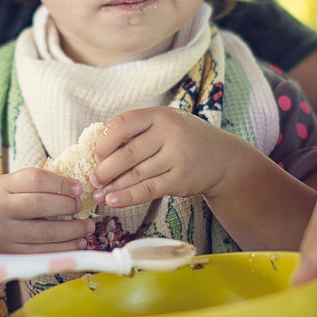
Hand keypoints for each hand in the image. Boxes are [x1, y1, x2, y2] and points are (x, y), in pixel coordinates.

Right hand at [0, 168, 92, 252]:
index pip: (35, 179)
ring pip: (45, 233)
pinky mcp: (12, 254)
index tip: (78, 188)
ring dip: (72, 230)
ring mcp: (6, 234)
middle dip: (67, 206)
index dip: (61, 183)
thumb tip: (70, 185)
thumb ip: (31, 183)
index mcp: (2, 187)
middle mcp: (2, 210)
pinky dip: (65, 249)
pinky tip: (77, 243)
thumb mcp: (4, 184)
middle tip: (80, 206)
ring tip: (87, 227)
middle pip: (40, 206)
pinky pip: (43, 252)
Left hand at [90, 107, 231, 207]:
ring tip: (98, 194)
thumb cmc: (185, 139)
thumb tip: (100, 153)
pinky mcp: (181, 179)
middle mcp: (170, 133)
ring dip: (113, 187)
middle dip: (106, 169)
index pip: (124, 123)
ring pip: (136, 174)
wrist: (223, 158)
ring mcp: (177, 157)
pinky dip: (128, 197)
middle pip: (128, 153)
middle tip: (93, 178)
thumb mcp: (165, 125)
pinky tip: (113, 201)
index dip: (106, 140)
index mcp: (160, 115)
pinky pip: (149, 190)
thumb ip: (138, 133)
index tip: (96, 154)